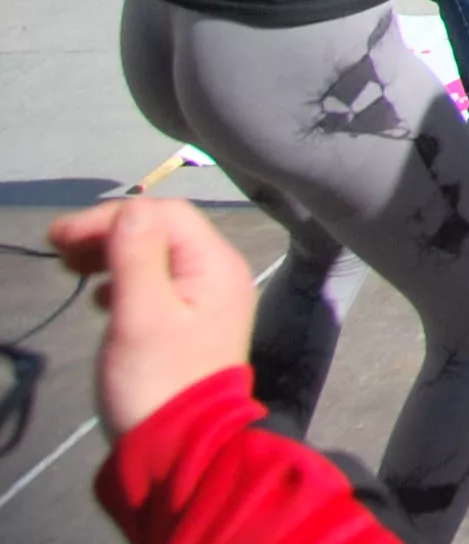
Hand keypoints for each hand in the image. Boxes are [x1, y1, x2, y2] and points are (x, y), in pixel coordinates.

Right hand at [50, 196, 265, 439]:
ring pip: (156, 257)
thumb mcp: (141, 316)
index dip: (111, 217)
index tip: (60, 237)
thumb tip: (131, 209)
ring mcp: (206, 300)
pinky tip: (100, 297)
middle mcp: (219, 274)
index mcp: (215, 265)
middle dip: (109, 233)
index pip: (164, 215)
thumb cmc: (157, 381)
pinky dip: (123, 281)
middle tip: (58, 249)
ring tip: (70, 267)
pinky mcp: (187, 324)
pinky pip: (156, 285)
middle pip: (162, 232)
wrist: (178, 449)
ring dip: (112, 254)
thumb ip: (137, 258)